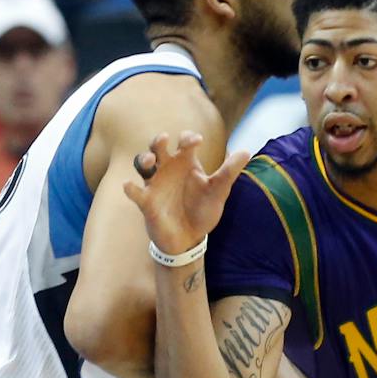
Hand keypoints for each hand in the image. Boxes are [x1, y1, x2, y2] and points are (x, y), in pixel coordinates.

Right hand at [122, 131, 249, 255]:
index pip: (184, 142)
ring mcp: (155, 184)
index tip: (196, 141)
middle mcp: (168, 169)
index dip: (188, 138)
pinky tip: (130, 185)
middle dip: (158, 141)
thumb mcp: (218, 190)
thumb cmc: (203, 210)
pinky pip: (135, 192)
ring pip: (143, 164)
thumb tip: (247, 151)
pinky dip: (131, 189)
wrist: (190, 239)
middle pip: (158, 147)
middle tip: (165, 139)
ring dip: (143, 159)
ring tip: (150, 160)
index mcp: (186, 163)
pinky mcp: (146, 202)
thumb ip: (229, 172)